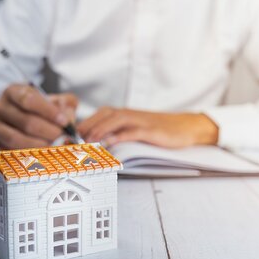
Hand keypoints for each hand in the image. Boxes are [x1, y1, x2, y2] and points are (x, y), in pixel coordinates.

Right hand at [0, 84, 77, 149]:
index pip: (29, 99)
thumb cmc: (34, 110)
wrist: (9, 121)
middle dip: (48, 132)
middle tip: (63, 139)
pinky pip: (8, 152)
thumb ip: (63, 104)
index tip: (64, 122)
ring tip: (54, 148)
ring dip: (39, 146)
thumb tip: (68, 118)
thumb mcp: (49, 100)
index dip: (48, 111)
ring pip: (15, 139)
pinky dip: (26, 156)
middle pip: (25, 121)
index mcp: (13, 92)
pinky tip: (41, 157)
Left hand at [77, 108, 218, 147]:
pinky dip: (121, 136)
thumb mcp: (136, 130)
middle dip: (88, 126)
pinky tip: (111, 143)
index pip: (100, 115)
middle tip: (74, 139)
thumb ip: (119, 133)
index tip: (72, 137)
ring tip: (88, 141)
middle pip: (104, 115)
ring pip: (116, 120)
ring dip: (100, 129)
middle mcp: (130, 114)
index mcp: (125, 114)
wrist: (186, 127)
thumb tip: (100, 143)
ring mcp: (141, 121)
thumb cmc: (160, 130)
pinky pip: (133, 131)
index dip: (85, 124)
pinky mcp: (151, 131)